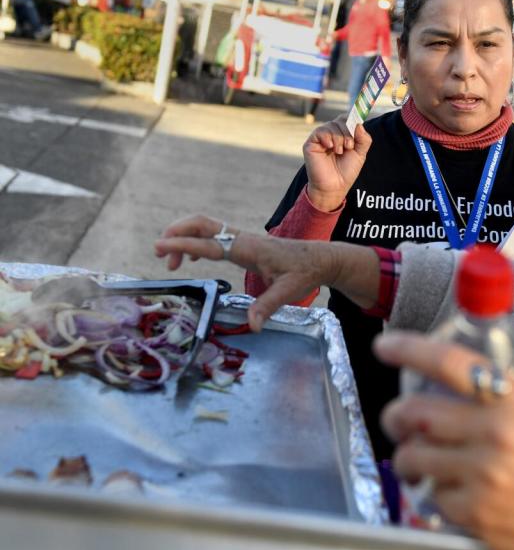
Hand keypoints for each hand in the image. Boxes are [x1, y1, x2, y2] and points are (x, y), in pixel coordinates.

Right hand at [154, 215, 345, 329]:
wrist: (320, 259)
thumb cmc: (304, 272)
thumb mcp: (289, 291)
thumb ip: (268, 306)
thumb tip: (254, 326)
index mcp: (249, 248)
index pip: (209, 243)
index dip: (182, 244)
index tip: (160, 247)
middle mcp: (242, 238)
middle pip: (202, 224)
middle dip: (177, 232)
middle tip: (159, 252)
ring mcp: (242, 238)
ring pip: (206, 227)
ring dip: (184, 237)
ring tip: (169, 262)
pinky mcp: (243, 243)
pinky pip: (213, 235)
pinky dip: (195, 241)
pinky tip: (190, 258)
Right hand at [302, 116, 371, 211]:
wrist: (334, 186)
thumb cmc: (346, 171)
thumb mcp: (360, 154)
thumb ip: (363, 139)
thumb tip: (359, 124)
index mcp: (343, 135)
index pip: (348, 119)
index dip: (354, 121)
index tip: (357, 129)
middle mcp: (331, 134)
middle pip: (341, 120)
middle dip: (347, 131)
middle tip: (349, 146)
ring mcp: (321, 138)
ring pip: (331, 125)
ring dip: (339, 137)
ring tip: (340, 151)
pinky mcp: (311, 143)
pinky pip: (319, 131)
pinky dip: (328, 138)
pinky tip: (331, 148)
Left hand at [374, 333, 513, 549]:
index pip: (449, 364)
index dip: (409, 349)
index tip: (387, 346)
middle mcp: (493, 436)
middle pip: (415, 412)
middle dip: (397, 413)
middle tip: (399, 415)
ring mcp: (480, 477)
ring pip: (414, 456)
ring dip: (408, 453)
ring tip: (417, 453)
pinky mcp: (473, 514)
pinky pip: (432, 495)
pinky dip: (434, 489)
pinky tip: (450, 486)